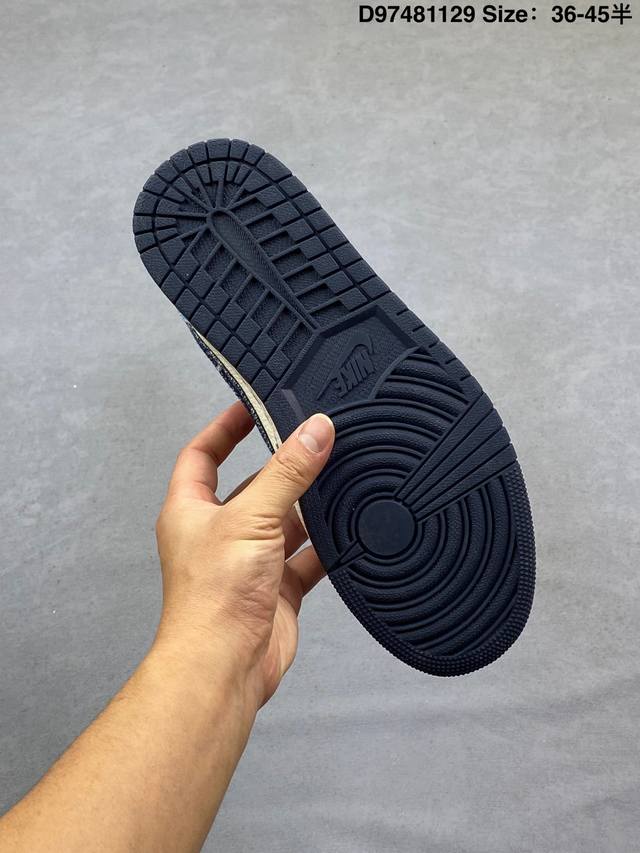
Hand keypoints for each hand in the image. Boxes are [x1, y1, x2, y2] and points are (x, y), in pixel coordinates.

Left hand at [154, 401, 334, 708]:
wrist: (225, 667)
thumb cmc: (213, 598)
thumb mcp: (251, 519)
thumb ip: (287, 473)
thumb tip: (314, 431)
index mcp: (192, 511)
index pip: (203, 455)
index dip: (224, 428)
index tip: (253, 406)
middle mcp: (219, 533)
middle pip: (253, 486)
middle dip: (282, 467)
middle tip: (315, 440)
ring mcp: (249, 562)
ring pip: (285, 522)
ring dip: (309, 507)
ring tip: (341, 478)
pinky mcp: (277, 588)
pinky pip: (307, 558)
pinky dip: (327, 547)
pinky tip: (350, 531)